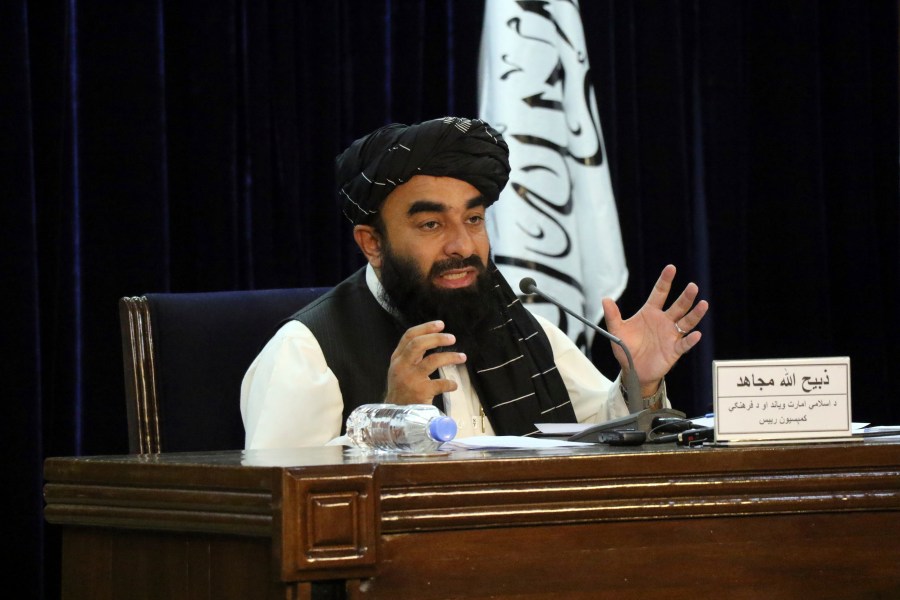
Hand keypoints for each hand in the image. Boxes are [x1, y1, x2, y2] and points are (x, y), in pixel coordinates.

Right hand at [384, 320, 466, 404]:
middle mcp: (402, 366)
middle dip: (437, 339)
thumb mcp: (400, 369)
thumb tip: (432, 339)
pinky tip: (454, 385)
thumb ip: (411, 355)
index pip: (409, 336)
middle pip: (419, 344)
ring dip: (450, 357)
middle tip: (452, 338)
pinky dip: (450, 383)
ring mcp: (410, 379)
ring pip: (432, 360)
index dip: (426, 328)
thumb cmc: (402, 389)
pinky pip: (440, 383)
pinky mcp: (420, 392)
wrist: (396, 414)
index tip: (440, 324)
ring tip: (462, 357)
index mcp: (397, 358)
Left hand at [602, 265, 708, 395]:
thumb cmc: (626, 348)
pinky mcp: (674, 350)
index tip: (671, 268)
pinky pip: (684, 344)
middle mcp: (664, 321)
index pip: (659, 293)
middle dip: (685, 297)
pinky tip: (696, 334)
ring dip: (695, 314)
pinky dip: (690, 340)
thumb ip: (613, 316)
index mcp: (650, 312)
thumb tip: (605, 299)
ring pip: (686, 322)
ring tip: (703, 304)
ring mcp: (671, 335)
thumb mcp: (617, 331)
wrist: (632, 369)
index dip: (665, 281)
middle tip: (692, 287)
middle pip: (678, 306)